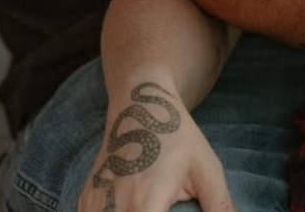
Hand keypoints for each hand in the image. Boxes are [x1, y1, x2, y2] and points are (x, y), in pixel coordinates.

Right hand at [77, 81, 234, 211]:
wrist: (139, 104)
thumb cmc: (177, 136)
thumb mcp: (205, 169)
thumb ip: (219, 206)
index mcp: (145, 203)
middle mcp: (113, 208)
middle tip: (163, 207)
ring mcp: (93, 205)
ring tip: (149, 204)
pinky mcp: (85, 202)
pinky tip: (129, 207)